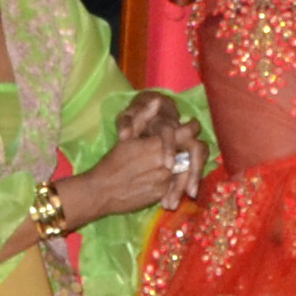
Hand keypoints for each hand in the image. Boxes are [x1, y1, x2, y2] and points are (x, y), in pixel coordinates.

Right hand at [64, 116, 201, 223]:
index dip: (192, 128)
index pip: (186, 133)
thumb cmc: (113, 162)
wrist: (102, 192)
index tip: (193, 125)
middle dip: (192, 149)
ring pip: (186, 170)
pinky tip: (169, 177)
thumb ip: (144, 118)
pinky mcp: (163, 194)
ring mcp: (165, 180)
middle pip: (191, 153)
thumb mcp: (127, 138)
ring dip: (186, 165)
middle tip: (190, 145)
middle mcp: (166, 162)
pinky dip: (176, 181)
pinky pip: (176, 185)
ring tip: (179, 162)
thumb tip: (156, 101)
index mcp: (157, 145)